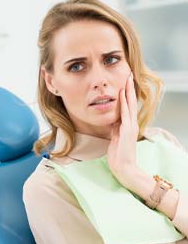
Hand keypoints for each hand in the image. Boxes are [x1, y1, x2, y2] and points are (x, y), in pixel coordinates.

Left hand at [107, 72, 138, 186]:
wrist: (124, 167)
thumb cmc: (118, 155)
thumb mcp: (115, 138)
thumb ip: (115, 128)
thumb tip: (112, 120)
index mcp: (128, 126)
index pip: (128, 107)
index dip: (126, 95)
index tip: (124, 83)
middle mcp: (131, 124)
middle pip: (131, 103)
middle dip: (129, 89)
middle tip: (129, 76)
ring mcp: (130, 127)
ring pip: (130, 105)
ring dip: (128, 92)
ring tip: (127, 80)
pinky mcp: (127, 131)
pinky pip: (125, 114)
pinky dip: (124, 104)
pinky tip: (122, 94)